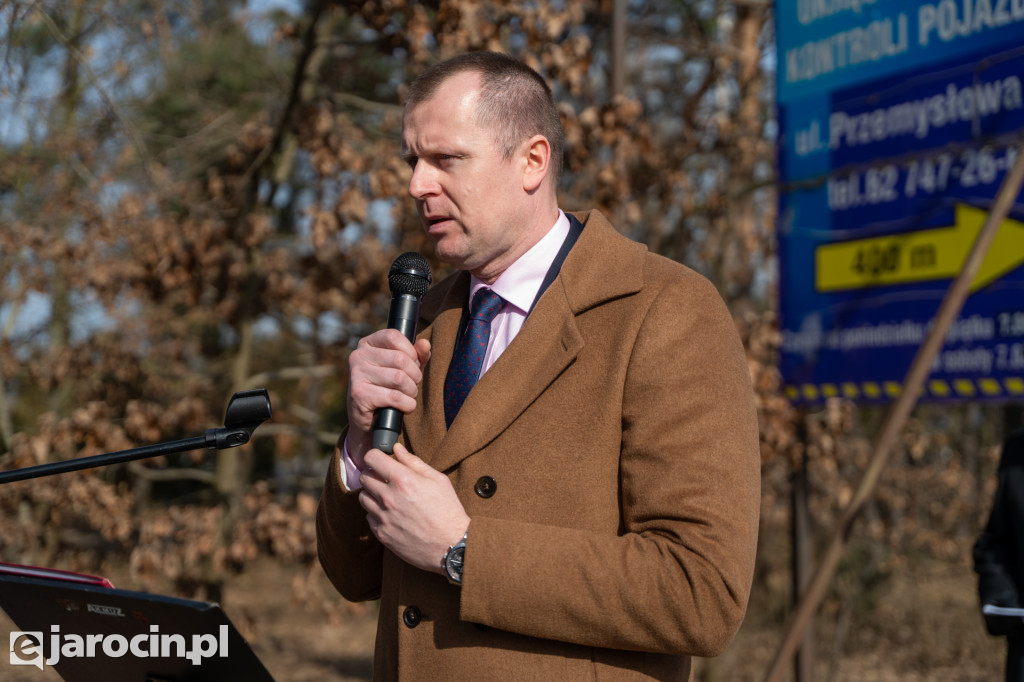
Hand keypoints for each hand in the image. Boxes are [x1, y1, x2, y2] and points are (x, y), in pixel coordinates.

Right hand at [346, 329, 430, 466]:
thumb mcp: (405, 368)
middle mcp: (358, 356)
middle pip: (400, 359)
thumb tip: (425, 344)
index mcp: (367, 343)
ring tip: (409, 396)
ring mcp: (356, 374)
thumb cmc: (388, 387)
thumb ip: (417, 355)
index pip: (393, 336)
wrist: (369, 418)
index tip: (413, 364)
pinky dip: (407, 404)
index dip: (410, 351)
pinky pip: (394, 397)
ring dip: (412, 391)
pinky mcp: (358, 394)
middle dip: (415, 375)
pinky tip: (405, 406)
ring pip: (399, 378)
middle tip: (413, 385)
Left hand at [358, 443, 469, 574]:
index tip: (382, 460)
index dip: (375, 456)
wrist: (451, 546)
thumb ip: (413, 462)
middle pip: (364, 477)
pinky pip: (368, 517)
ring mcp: (383, 517)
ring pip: (363, 497)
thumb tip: (397, 449)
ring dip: (372, 494)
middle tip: (386, 479)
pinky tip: (392, 514)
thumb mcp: (437, 480)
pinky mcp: (381, 534)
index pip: (371, 458)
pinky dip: (376, 513)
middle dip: (373, 474)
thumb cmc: (448, 510)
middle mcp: (388, 497)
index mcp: (402, 480)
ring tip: (388, 497)